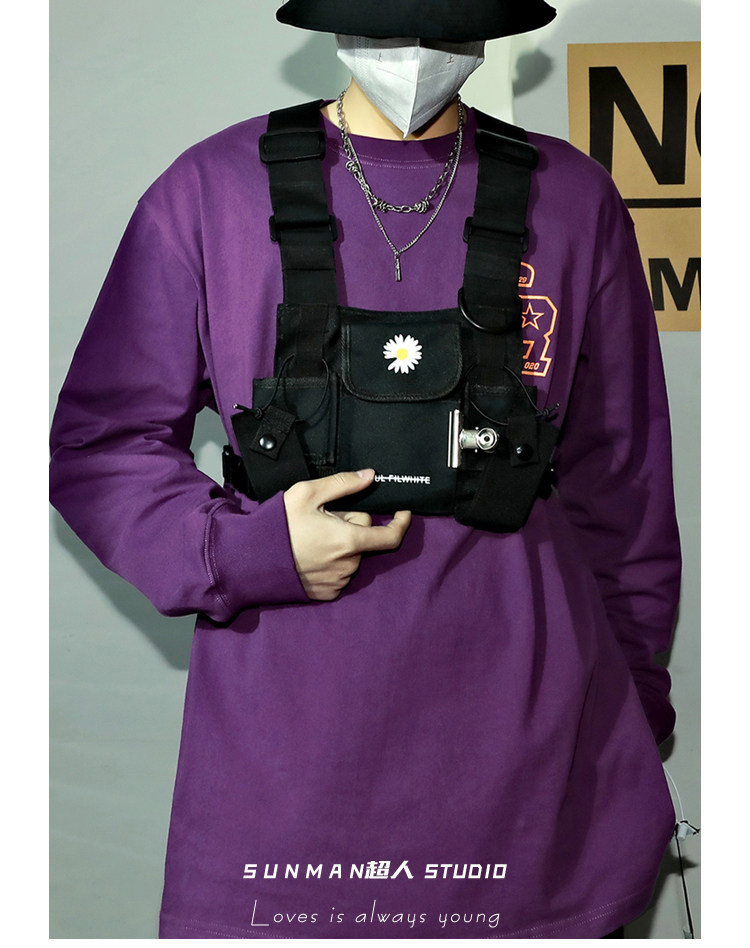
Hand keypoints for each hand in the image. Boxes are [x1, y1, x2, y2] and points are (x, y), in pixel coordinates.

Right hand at [283, 469, 411, 600]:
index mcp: (349, 541)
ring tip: (311, 538)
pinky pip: (340, 572)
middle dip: (350, 525)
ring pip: (351, 555)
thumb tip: (370, 476)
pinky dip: (331, 562)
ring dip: (340, 544)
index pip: (390, 536)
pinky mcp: (327, 593)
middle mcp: (348, 565)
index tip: (403, 512)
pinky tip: (310, 555)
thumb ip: (343, 484)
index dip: (401, 523)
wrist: (250, 561)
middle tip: (323, 519)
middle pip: (363, 538)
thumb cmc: (278, 526)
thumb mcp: (307, 494)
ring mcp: (338, 582)